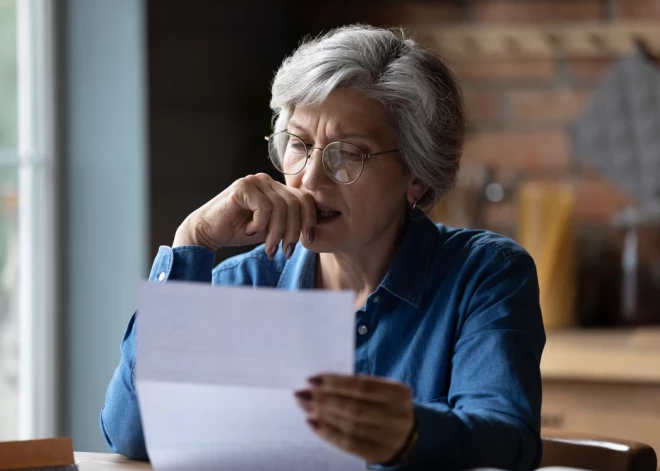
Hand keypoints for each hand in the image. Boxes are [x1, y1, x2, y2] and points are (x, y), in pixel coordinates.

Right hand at [173, 173, 316, 257]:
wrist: (208, 232)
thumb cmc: (239, 231)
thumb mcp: (272, 229)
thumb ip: (289, 225)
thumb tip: (313, 232)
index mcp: (277, 189)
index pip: (305, 199)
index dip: (310, 220)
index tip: (308, 240)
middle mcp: (267, 181)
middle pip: (295, 203)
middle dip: (293, 231)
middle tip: (285, 251)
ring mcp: (255, 181)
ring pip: (281, 207)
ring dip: (276, 233)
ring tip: (269, 248)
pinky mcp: (242, 187)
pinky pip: (264, 207)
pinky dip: (260, 224)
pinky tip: (250, 230)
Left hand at [295, 374, 415, 464]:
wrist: (408, 435)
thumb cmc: (385, 405)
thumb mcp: (380, 390)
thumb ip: (355, 386)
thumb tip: (316, 384)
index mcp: (399, 393)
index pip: (362, 386)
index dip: (335, 382)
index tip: (311, 379)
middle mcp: (397, 416)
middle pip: (354, 407)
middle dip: (324, 400)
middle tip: (302, 394)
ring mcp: (389, 437)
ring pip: (349, 426)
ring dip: (322, 415)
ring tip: (304, 406)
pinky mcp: (378, 453)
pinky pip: (348, 444)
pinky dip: (327, 433)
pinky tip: (313, 424)